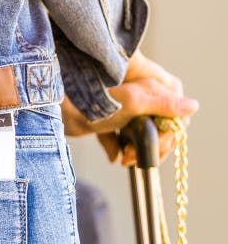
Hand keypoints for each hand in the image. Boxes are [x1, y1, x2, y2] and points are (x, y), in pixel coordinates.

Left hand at [62, 51, 198, 164]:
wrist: (51, 110)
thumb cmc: (91, 101)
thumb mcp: (133, 103)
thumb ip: (163, 104)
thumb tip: (193, 106)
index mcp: (150, 85)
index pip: (175, 110)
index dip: (169, 132)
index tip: (157, 146)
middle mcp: (137, 94)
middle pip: (158, 124)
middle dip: (151, 144)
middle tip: (135, 157)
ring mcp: (120, 107)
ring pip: (139, 133)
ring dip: (135, 149)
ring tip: (124, 158)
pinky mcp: (103, 120)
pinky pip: (118, 137)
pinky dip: (117, 148)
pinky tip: (113, 157)